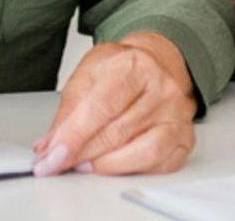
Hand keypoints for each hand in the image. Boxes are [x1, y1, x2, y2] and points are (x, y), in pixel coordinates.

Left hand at [33, 32, 196, 175]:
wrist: (152, 64)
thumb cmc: (119, 71)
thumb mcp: (86, 77)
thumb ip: (67, 113)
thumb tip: (49, 149)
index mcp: (134, 65)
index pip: (101, 107)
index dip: (73, 137)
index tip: (51, 158)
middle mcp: (162, 87)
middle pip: (118, 133)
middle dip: (82, 155)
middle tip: (58, 164)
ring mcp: (178, 113)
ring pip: (143, 153)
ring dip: (107, 166)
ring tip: (85, 165)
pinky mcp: (185, 137)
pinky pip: (161, 165)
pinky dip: (133, 170)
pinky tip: (114, 165)